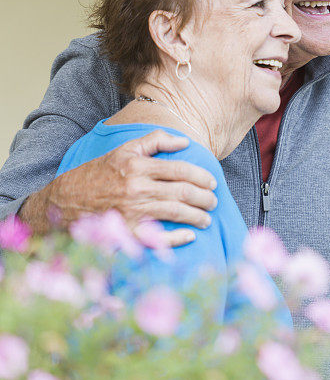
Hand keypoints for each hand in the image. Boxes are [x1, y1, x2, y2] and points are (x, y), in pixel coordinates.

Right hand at [20, 130, 217, 245]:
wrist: (65, 201)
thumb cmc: (98, 173)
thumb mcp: (123, 150)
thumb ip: (155, 140)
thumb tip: (185, 141)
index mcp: (137, 166)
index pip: (180, 170)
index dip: (201, 176)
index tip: (212, 182)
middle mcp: (136, 188)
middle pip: (182, 193)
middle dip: (204, 198)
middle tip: (213, 201)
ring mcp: (132, 212)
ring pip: (175, 213)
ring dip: (197, 217)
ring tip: (207, 218)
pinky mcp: (127, 233)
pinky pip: (159, 238)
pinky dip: (177, 238)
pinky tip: (190, 236)